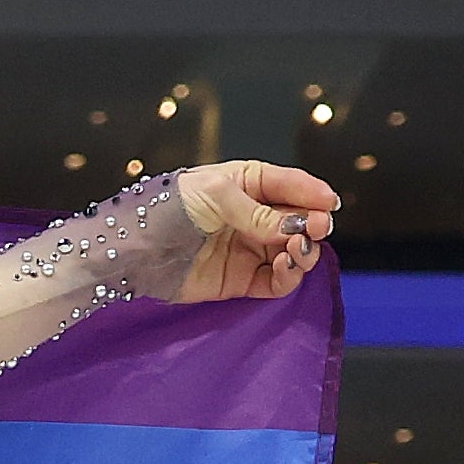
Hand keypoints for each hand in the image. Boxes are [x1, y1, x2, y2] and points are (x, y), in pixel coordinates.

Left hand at [167, 159, 335, 301]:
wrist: (134, 249)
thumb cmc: (169, 208)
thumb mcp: (216, 196)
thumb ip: (258, 213)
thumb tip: (295, 227)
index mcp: (248, 183)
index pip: (290, 185)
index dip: (313, 194)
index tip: (329, 204)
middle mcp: (254, 216)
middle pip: (298, 220)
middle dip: (312, 223)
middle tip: (316, 228)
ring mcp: (249, 249)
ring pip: (292, 251)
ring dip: (303, 250)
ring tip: (297, 249)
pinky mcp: (240, 280)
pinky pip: (275, 281)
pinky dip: (288, 276)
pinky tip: (286, 265)